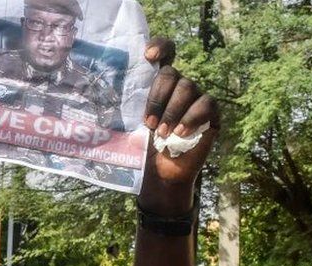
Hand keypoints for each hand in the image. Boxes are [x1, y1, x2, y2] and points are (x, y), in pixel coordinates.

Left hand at [140, 38, 220, 215]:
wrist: (162, 172)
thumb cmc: (144, 147)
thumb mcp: (131, 124)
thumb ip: (127, 106)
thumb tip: (100, 97)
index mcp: (159, 84)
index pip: (165, 52)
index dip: (160, 46)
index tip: (149, 57)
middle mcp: (179, 86)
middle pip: (172, 73)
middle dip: (157, 98)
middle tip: (149, 124)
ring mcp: (197, 97)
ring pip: (188, 87)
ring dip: (171, 112)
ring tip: (162, 134)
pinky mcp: (211, 111)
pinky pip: (206, 103)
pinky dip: (191, 118)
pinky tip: (180, 133)